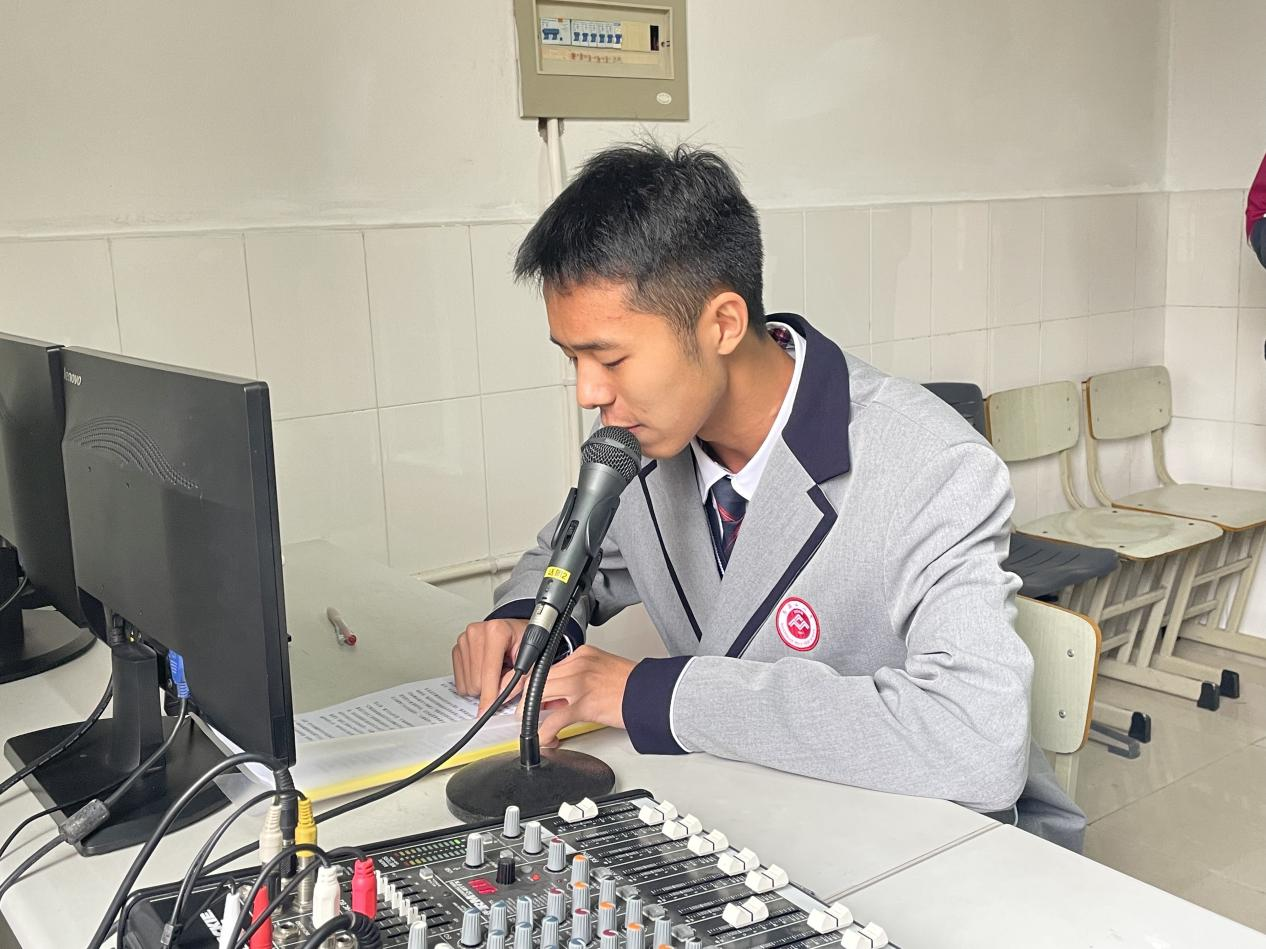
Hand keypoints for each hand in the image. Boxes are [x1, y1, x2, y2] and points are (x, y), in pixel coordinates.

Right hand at [452, 618, 528, 714]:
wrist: (515, 630)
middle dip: (491, 687)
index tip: (487, 710)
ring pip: (467, 684)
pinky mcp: (457, 648)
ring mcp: (464, 639)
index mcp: (496, 631)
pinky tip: (484, 671)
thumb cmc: (523, 642)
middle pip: (476, 681)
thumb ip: (517, 680)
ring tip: (496, 670)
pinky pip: (460, 682)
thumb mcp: (530, 660)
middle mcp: (477, 632)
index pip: (489, 672)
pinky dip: (473, 682)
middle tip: (504, 675)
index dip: (490, 695)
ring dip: (482, 685)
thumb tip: (500, 698)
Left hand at [506, 645, 634, 747]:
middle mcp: (579, 664)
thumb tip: (555, 700)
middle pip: (537, 677)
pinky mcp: (584, 704)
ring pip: (539, 693)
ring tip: (526, 724)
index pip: (546, 666)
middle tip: (519, 710)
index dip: (532, 683)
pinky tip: (544, 739)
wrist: (653, 694)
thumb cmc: (632, 686)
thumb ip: (577, 680)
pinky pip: (554, 719)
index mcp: (583, 655)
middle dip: (522, 695)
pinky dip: (544, 731)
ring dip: (527, 712)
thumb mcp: (601, 672)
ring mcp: (580, 683)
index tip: (525, 694)